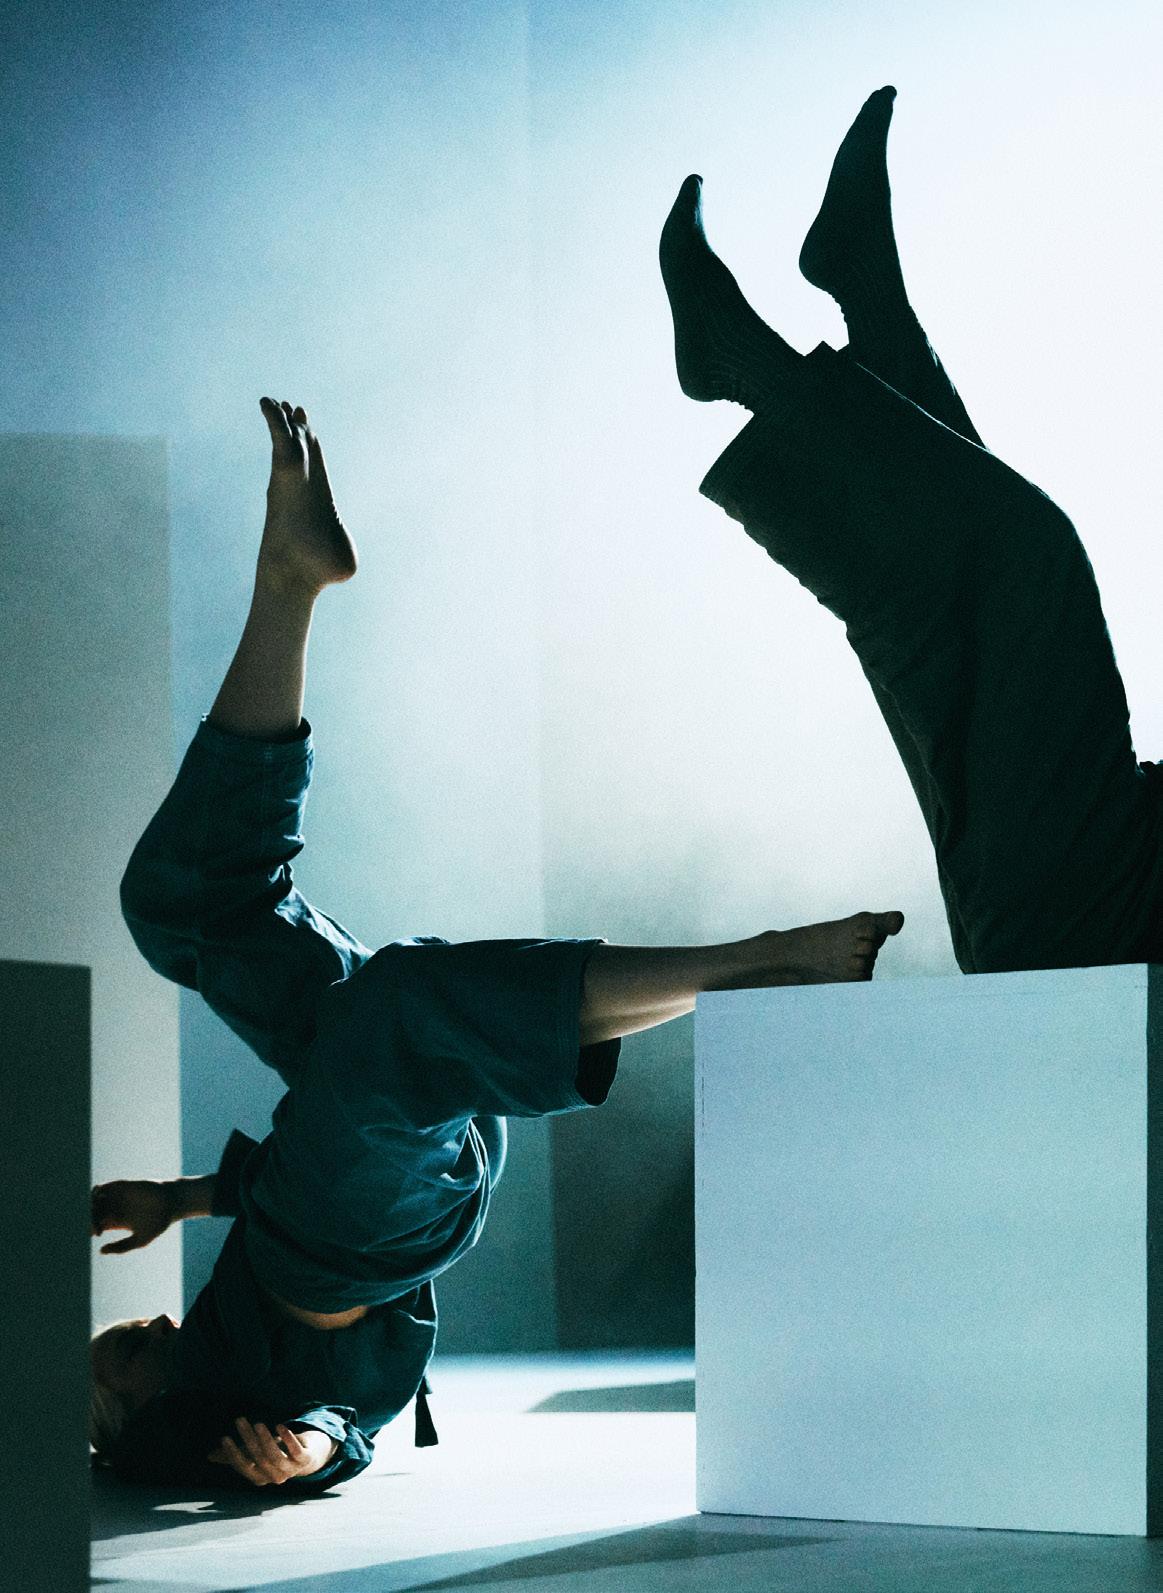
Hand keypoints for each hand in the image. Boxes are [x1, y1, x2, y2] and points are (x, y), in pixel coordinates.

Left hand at [91, 1179, 174, 1253]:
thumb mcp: (140, 1240)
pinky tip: (101, 1200)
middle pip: (90, 1213)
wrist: (171, 1202)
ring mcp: (115, 1197)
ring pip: (92, 1200)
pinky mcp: (120, 1186)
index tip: (95, 1233)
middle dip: (86, 1218)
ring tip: (94, 1211)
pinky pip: (101, 1188)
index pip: (94, 1226)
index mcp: (115, 1222)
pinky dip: (95, 1194)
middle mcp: (113, 1208)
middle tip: (90, 1222)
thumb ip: (121, 1247)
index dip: (89, 1230)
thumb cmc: (158, 1223)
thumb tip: (100, 1251)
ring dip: (88, 1205)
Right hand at [208, 1418, 338, 1486]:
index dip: (233, 1454)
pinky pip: (296, 1451)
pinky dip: (288, 1439)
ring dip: (266, 1439)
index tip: (224, 1437)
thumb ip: (233, 1456)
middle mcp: (274, 1477)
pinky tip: (279, 1426)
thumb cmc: (274, 1454)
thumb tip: (209, 1456)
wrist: (307, 1456)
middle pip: (259, 1459)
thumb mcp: (254, 1455)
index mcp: (260, 1478)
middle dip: (248, 1439)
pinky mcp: (304, 1459)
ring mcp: (291, 1470)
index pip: (244, 1467)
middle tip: (239, 1420)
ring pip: (275, 1457)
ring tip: (258, 1423)